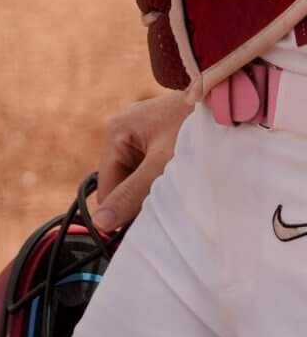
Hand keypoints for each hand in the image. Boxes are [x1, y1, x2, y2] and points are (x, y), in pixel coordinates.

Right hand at [90, 92, 190, 232]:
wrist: (235, 101)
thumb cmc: (196, 130)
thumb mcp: (161, 167)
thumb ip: (131, 195)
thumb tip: (100, 224)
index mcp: (116, 131)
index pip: (108, 185)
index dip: (122, 211)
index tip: (143, 235)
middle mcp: (125, 129)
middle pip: (124, 180)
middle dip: (142, 199)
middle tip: (168, 216)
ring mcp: (145, 131)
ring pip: (141, 175)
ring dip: (157, 190)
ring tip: (182, 199)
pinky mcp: (164, 135)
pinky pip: (156, 166)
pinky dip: (167, 179)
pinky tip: (186, 185)